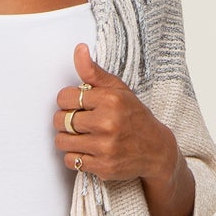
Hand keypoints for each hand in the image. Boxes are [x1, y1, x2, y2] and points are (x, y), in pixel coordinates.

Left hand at [53, 41, 177, 184]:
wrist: (156, 149)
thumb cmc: (133, 116)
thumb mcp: (118, 90)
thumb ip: (94, 72)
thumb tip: (79, 49)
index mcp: (110, 100)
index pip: (64, 98)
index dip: (67, 101)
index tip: (78, 105)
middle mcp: (107, 123)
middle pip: (60, 120)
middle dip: (65, 120)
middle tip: (79, 121)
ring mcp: (105, 147)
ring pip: (61, 141)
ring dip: (67, 139)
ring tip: (82, 136)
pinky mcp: (102, 167)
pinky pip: (70, 161)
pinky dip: (75, 157)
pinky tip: (88, 150)